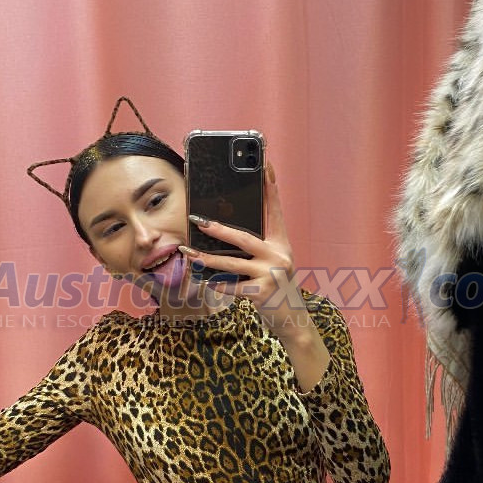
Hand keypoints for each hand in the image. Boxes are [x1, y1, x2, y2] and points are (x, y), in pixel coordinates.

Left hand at [179, 164, 305, 334]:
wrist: (292, 318)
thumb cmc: (276, 286)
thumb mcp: (273, 262)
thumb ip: (258, 247)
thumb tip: (222, 231)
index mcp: (281, 243)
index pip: (274, 210)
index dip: (270, 187)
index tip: (265, 164)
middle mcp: (279, 255)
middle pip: (244, 238)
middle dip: (219, 230)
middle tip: (198, 221)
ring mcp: (272, 274)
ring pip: (233, 263)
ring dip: (207, 259)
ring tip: (189, 253)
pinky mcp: (263, 293)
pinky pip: (232, 286)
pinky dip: (216, 283)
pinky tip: (202, 280)